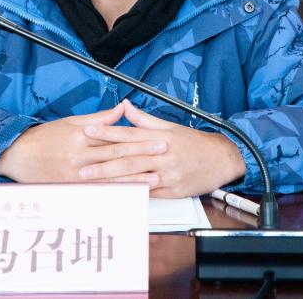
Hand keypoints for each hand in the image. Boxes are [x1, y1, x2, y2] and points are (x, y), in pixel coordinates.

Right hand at [0, 102, 167, 184]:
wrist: (18, 155)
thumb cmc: (44, 137)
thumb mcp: (71, 122)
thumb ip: (99, 118)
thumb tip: (121, 109)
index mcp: (83, 137)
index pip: (117, 138)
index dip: (139, 139)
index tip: (158, 138)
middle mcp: (81, 156)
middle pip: (117, 156)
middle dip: (143, 156)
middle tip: (163, 154)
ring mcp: (77, 174)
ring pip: (110, 177)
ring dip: (134, 178)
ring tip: (154, 178)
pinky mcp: (72, 188)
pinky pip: (97, 192)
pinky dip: (115, 193)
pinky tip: (129, 195)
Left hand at [78, 99, 246, 197]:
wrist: (221, 159)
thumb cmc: (194, 142)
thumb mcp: (170, 126)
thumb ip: (145, 120)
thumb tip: (125, 106)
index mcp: (160, 136)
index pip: (128, 133)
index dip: (107, 132)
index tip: (88, 131)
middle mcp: (162, 154)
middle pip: (128, 158)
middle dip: (102, 163)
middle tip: (81, 166)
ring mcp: (167, 173)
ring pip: (135, 177)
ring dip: (112, 180)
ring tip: (93, 182)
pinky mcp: (172, 190)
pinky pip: (149, 193)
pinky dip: (131, 194)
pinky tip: (116, 195)